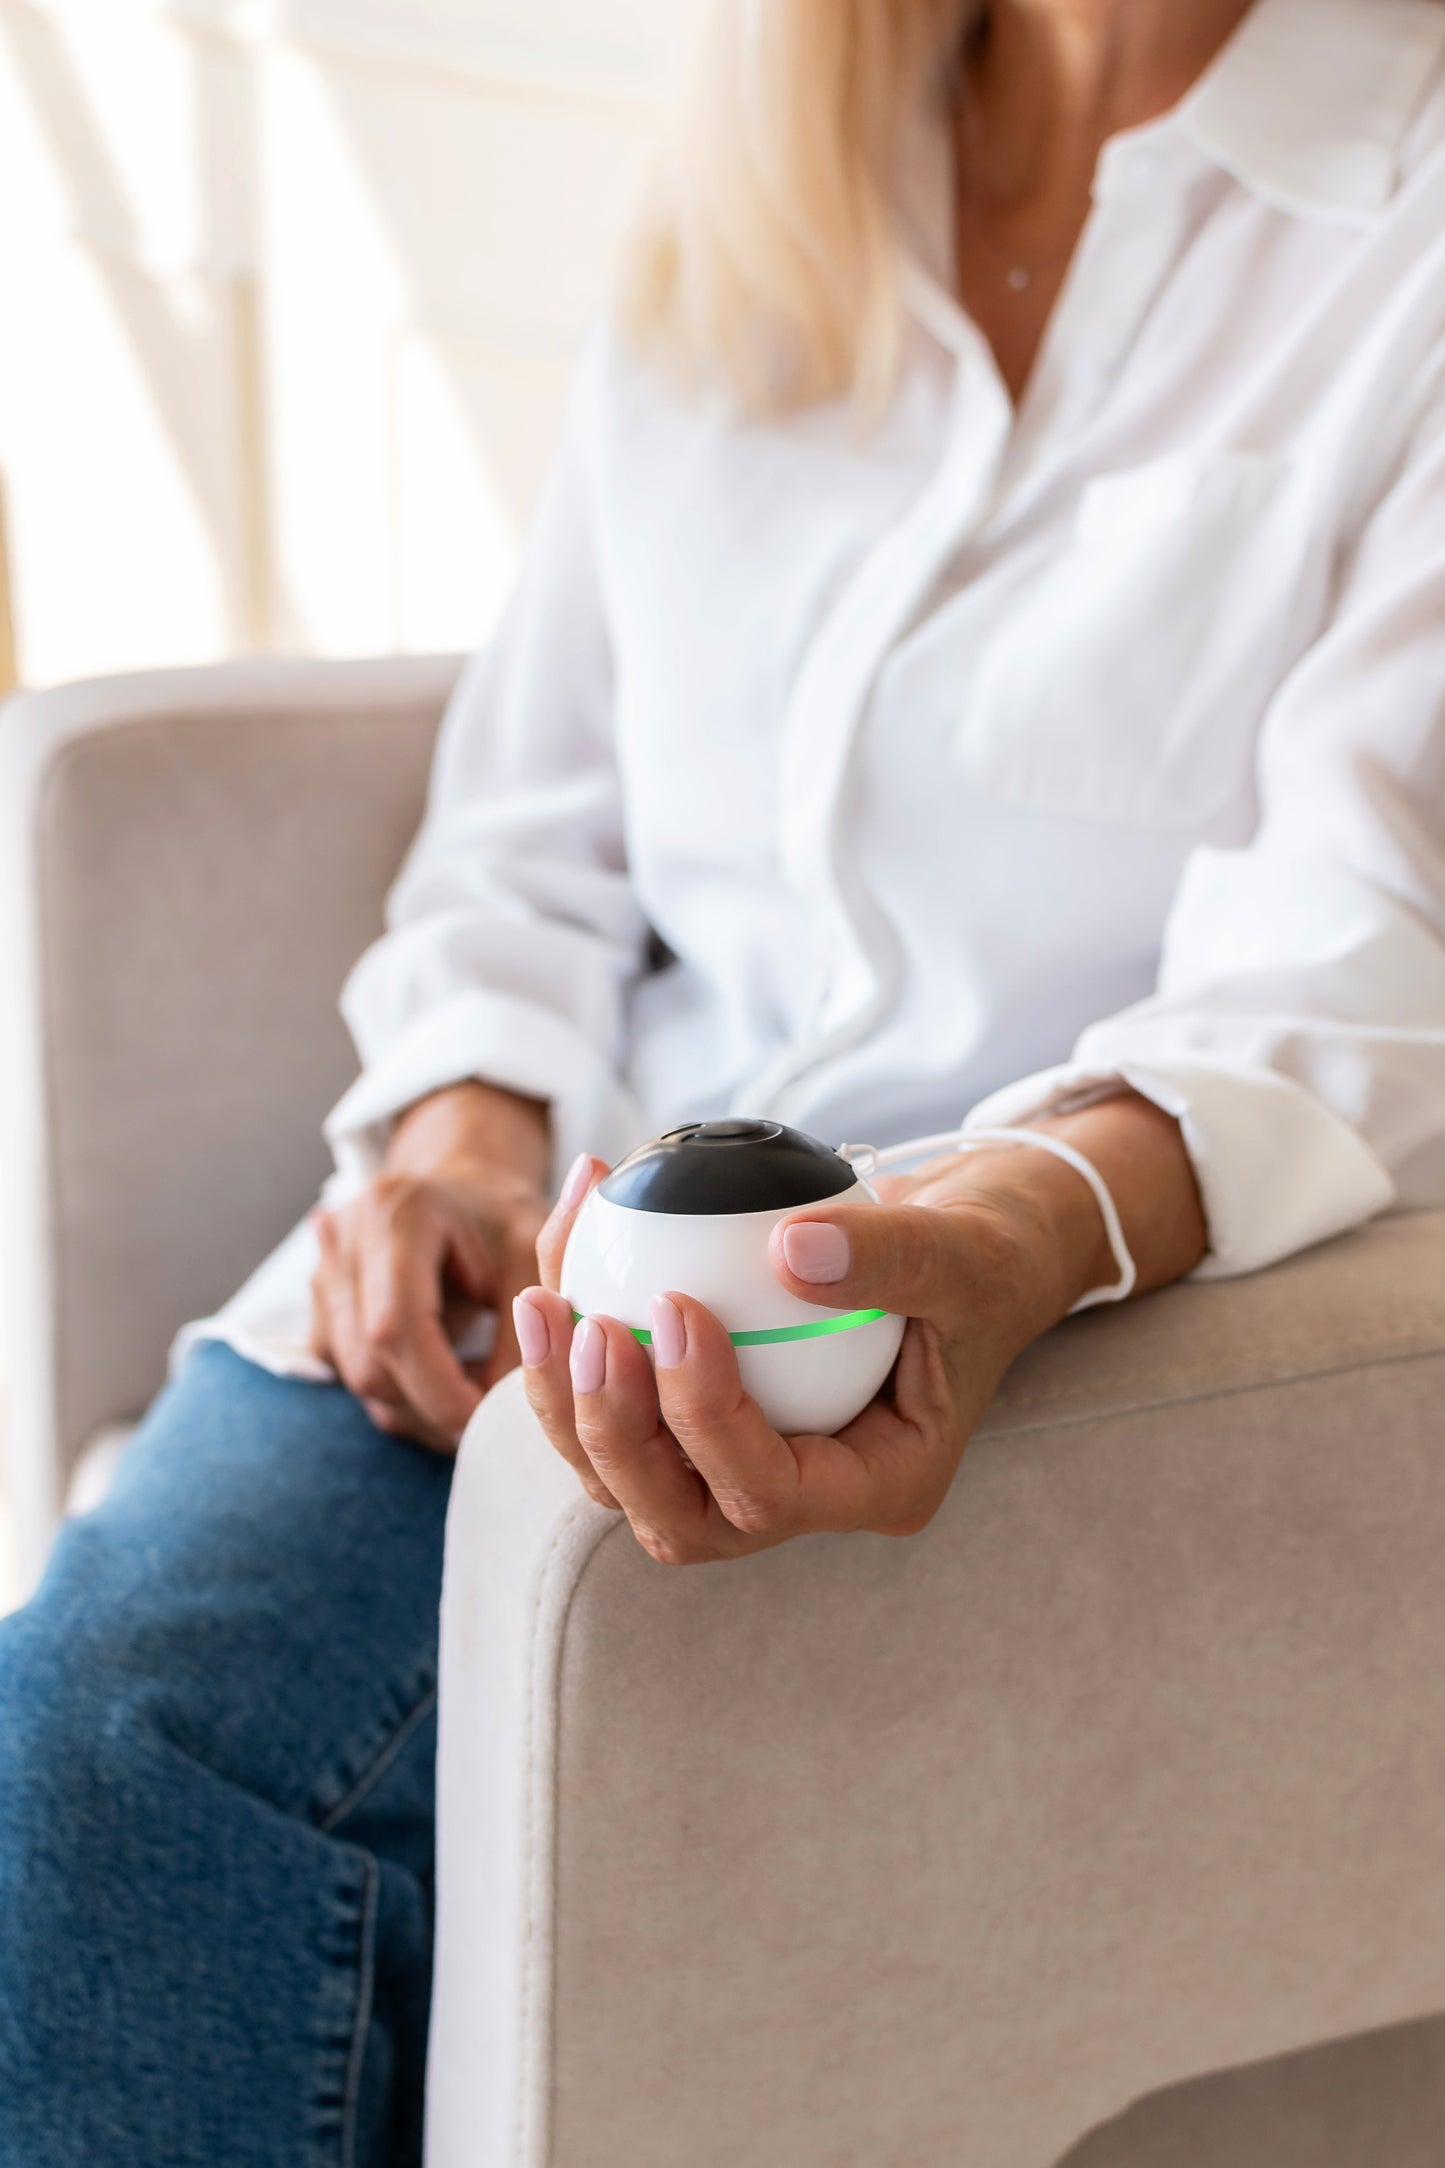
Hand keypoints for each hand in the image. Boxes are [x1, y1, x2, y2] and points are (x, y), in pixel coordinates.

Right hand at [309, 1082, 550, 1450]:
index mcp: (396, 1213)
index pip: (397, 1326)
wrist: (466, 1191)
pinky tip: (443, 1383)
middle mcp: (344, 1243)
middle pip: (370, 1363)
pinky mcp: (321, 1311)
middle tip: (489, 1421)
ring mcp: (323, 1277)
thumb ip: (529, 1329)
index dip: (438, 1387)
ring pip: (358, 1380)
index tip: (486, 1419)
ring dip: (418, 1409)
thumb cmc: (504, 1219)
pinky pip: (352, 1377)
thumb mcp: (537, 1257)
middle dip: (432, 1407)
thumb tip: (504, 1410)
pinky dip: (400, 1397)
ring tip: (473, 1398)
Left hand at [512, 1093, 1206, 1557]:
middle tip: (584, 1327)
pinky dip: (578, 1327)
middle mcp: (800, 1493)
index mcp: (874, 1486)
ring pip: (625, 1472)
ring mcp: (743, 1459)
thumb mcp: (969, 1251)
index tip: (680, 1309)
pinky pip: (618, 1396)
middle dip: (610, 1435)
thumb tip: (789, 1250)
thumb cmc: (988, 1252)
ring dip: (564, 1396)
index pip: (767, 1495)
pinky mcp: (698, 1411)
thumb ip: (893, 1255)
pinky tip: (574, 1225)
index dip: (706, 1419)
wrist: (974, 1239)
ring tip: (542, 1296)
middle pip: (674, 1514)